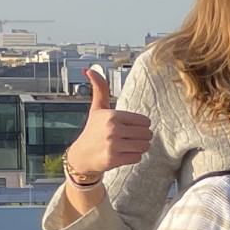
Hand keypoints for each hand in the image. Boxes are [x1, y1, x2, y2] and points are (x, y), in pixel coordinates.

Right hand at [63, 65, 150, 182]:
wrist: (81, 156)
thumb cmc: (93, 131)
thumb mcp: (97, 109)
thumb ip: (100, 89)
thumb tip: (90, 70)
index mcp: (112, 115)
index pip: (145, 121)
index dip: (139, 126)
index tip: (127, 128)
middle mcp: (113, 129)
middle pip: (147, 134)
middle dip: (140, 137)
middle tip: (127, 138)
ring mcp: (113, 145)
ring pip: (145, 146)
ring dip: (138, 147)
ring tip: (124, 146)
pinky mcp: (114, 159)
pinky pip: (138, 157)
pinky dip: (132, 157)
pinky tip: (121, 154)